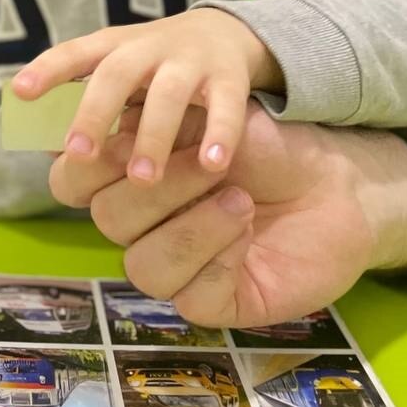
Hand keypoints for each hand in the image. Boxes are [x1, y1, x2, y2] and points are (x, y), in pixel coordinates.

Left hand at [13, 9, 282, 182]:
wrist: (224, 33)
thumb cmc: (152, 69)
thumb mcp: (117, 74)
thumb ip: (84, 106)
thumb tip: (48, 153)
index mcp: (112, 48)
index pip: (74, 54)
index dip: (48, 69)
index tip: (20, 91)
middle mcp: (146, 49)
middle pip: (115, 74)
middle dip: (96, 113)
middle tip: (79, 154)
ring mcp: (188, 60)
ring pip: (167, 93)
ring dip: (153, 135)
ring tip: (142, 179)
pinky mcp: (229, 76)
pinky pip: (225, 105)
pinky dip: (220, 135)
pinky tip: (213, 166)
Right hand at [49, 100, 406, 325]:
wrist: (333, 181)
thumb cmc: (267, 144)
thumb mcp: (207, 113)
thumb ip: (153, 114)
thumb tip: (104, 104)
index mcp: (127, 175)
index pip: (72, 179)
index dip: (87, 162)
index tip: (123, 138)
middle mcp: (140, 223)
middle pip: (108, 218)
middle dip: (160, 185)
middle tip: (208, 161)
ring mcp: (172, 266)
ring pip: (141, 264)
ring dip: (190, 225)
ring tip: (238, 198)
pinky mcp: (209, 302)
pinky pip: (188, 294)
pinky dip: (217, 256)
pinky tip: (246, 230)